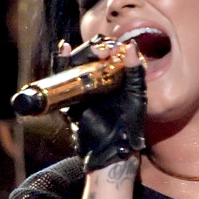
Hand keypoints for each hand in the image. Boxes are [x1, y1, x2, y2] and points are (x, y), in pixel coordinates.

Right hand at [59, 39, 145, 171]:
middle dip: (93, 49)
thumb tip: (132, 46)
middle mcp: (101, 79)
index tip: (110, 50)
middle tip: (98, 52)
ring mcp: (85, 87)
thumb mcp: (136, 98)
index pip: (112, 53)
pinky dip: (62, 62)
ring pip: (78, 63)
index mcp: (118, 77)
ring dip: (79, 53)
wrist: (110, 151)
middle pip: (92, 55)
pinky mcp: (71, 97)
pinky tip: (64, 49)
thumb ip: (136, 74)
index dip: (110, 47)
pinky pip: (63, 77)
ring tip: (82, 49)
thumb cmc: (128, 127)